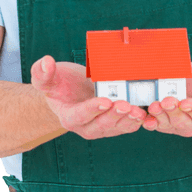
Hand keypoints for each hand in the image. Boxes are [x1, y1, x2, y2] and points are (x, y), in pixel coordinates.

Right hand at [31, 55, 147, 138]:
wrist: (71, 94)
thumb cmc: (59, 85)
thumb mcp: (47, 79)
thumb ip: (42, 74)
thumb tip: (46, 62)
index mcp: (69, 117)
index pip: (80, 115)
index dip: (92, 109)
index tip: (105, 100)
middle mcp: (87, 127)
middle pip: (102, 124)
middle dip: (115, 115)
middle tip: (126, 104)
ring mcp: (103, 128)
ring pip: (118, 127)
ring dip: (130, 120)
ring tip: (139, 111)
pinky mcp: (116, 125)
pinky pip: (128, 125)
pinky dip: (139, 120)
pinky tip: (148, 111)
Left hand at [142, 60, 191, 135]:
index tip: (185, 102)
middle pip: (181, 121)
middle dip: (172, 112)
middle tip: (165, 101)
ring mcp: (176, 124)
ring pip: (165, 123)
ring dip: (157, 116)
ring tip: (153, 105)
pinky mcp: (163, 120)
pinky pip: (154, 122)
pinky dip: (146, 120)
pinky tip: (141, 115)